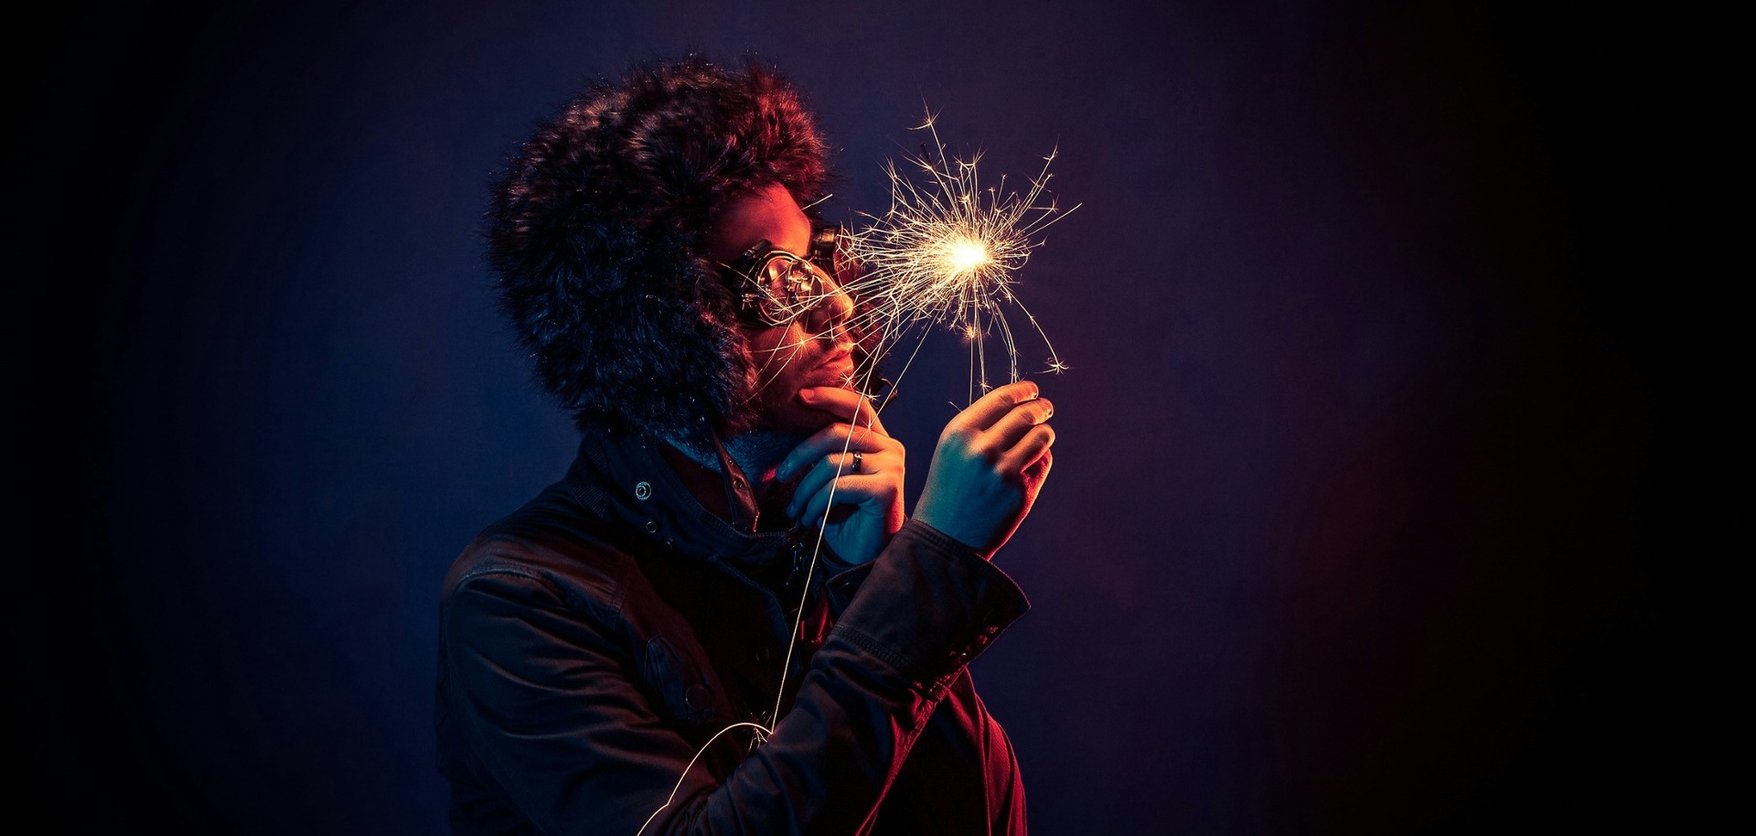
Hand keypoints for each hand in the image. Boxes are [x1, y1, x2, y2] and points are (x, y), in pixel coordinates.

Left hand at [774, 386, 905, 563]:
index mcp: (878, 440)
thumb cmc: (846, 515)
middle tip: (781, 475)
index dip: (829, 396)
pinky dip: (817, 503)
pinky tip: (813, 518)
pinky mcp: (886, 488)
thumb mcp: (832, 477)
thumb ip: (824, 453)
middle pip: (836, 432)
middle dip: (800, 453)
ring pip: (832, 463)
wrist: (865, 554)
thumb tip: (786, 435)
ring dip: (805, 490)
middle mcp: (889, 448)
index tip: (801, 396)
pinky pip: (838, 486)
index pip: (857, 406)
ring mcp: (891, 467)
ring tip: (797, 509)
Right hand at [913, 381, 1055, 558]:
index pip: (1001, 399)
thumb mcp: (952, 451)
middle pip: (1025, 414)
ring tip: (1041, 434)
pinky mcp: (1020, 491)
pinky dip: (1040, 458)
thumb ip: (980, 427)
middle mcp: (981, 448)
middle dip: (1040, 408)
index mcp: (959, 433)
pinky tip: (1028, 465)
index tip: (1032, 390)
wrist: (944, 538)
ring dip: (1044, 432)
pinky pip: (1042, 462)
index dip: (1022, 391)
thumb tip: (1019, 405)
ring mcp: (1003, 470)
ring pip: (1041, 436)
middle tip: (1045, 408)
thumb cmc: (949, 490)